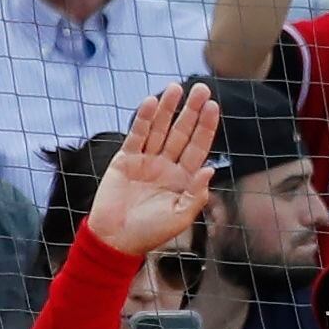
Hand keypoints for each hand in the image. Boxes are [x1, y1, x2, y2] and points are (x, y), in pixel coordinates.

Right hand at [82, 82, 222, 257]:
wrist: (115, 240)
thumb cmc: (149, 233)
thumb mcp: (179, 217)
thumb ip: (196, 194)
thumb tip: (211, 168)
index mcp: (183, 178)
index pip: (198, 147)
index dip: (206, 126)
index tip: (213, 106)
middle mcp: (166, 165)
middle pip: (181, 132)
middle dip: (191, 110)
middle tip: (201, 88)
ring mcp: (146, 160)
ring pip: (159, 129)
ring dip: (167, 108)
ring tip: (175, 88)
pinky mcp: (125, 159)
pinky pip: (136, 135)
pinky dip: (143, 119)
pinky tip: (151, 102)